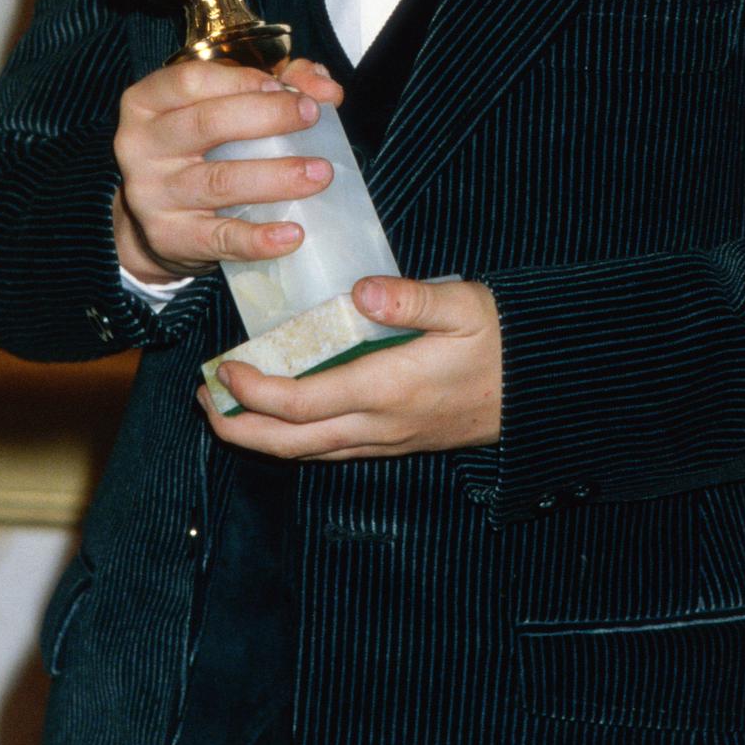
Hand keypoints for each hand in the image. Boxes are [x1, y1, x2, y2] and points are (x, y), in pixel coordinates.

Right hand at [112, 55, 343, 281]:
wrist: (157, 219)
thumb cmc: (201, 148)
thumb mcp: (224, 107)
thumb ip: (278, 87)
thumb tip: (326, 89)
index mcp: (148, 101)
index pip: (192, 80)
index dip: (243, 80)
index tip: (288, 88)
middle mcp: (141, 144)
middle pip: (207, 123)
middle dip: (269, 116)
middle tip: (312, 117)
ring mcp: (152, 194)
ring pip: (219, 181)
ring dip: (276, 176)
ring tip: (319, 174)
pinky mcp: (170, 237)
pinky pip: (219, 238)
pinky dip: (258, 238)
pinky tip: (293, 234)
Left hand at [199, 275, 502, 461]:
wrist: (541, 389)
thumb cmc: (502, 340)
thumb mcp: (465, 304)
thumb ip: (413, 298)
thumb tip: (363, 291)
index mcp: (388, 388)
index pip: (302, 403)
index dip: (254, 392)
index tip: (223, 368)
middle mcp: (380, 424)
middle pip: (291, 443)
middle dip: (239, 426)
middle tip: (204, 400)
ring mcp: (386, 440)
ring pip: (308, 454)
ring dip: (260, 437)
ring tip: (227, 410)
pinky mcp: (395, 442)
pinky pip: (332, 450)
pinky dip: (293, 440)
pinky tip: (280, 420)